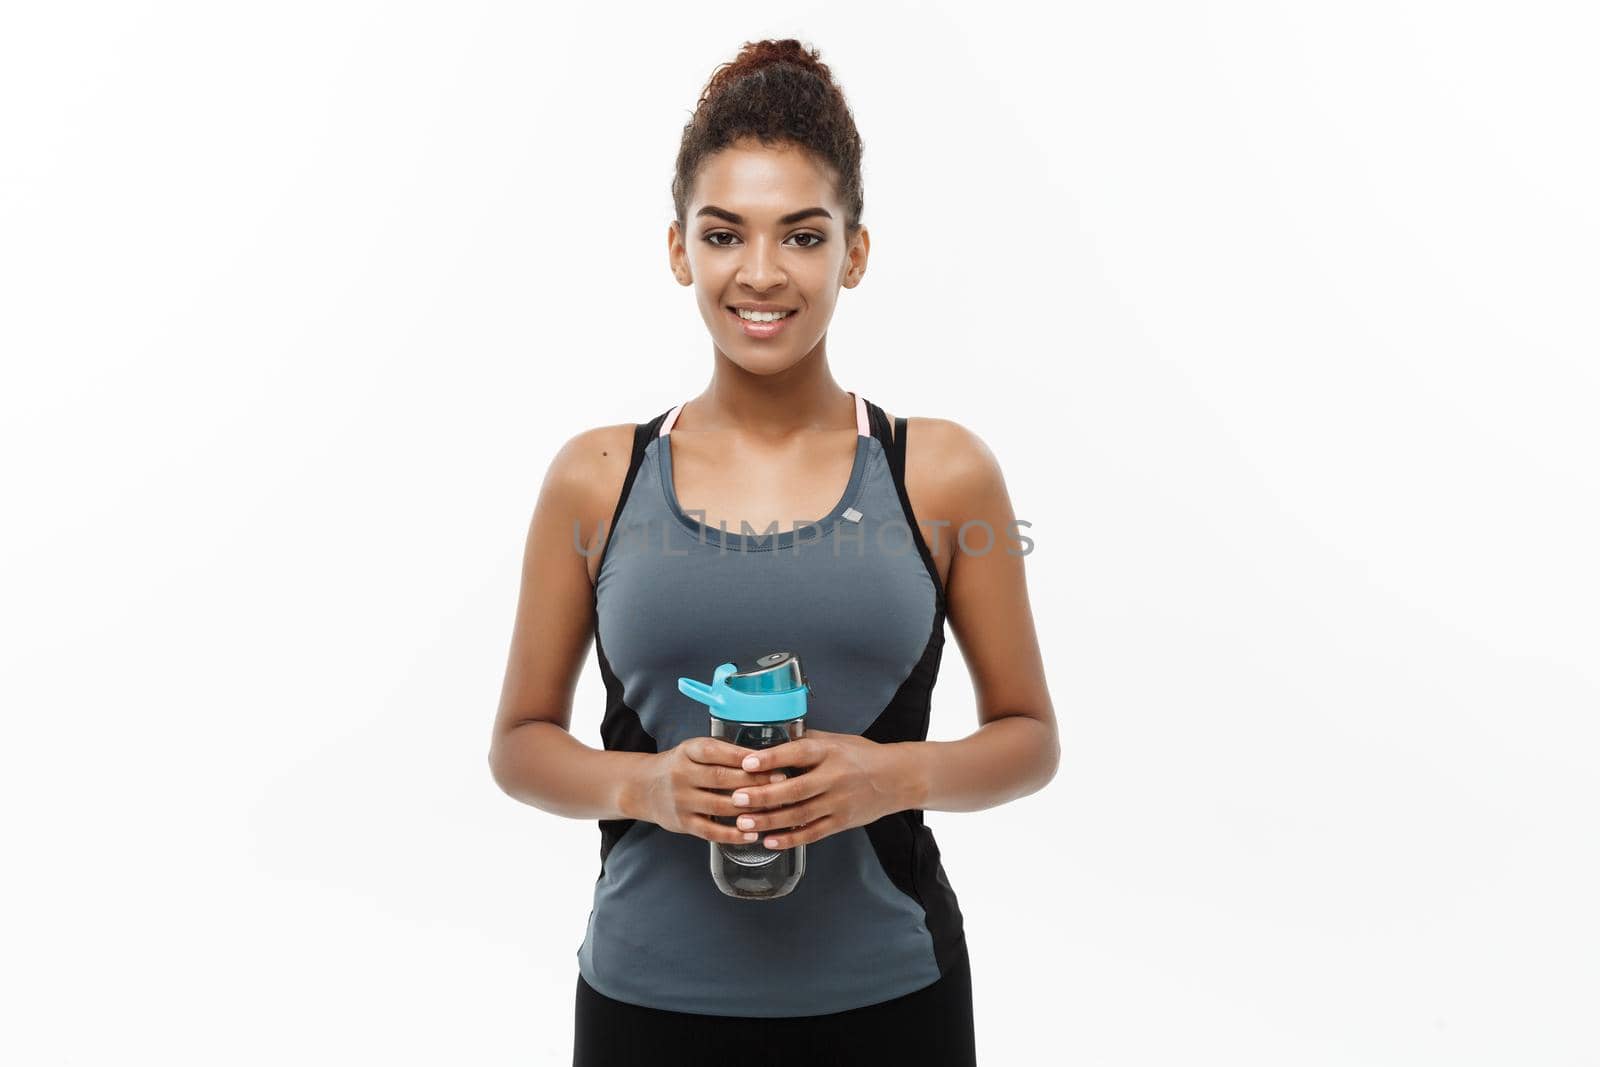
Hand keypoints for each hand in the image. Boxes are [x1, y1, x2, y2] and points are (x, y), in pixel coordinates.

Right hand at [631, 737, 793, 845]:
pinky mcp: (683, 823)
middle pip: (722, 779)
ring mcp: (681, 801)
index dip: (746, 758)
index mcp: (689, 751)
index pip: (718, 751)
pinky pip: (711, 831)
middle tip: (782, 784)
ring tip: (775, 809)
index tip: (773, 762)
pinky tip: (753, 833)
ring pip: (720, 806)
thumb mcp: (696, 749)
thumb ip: (724, 752)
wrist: (643, 787)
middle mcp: (682, 774)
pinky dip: (733, 834)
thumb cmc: (681, 766)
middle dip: (755, 782)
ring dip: (750, 809)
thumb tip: (767, 757)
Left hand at [724, 729, 914, 850]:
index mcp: (830, 752)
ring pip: (799, 815)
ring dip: (769, 821)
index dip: (772, 758)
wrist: (897, 778)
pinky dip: (790, 839)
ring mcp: (838, 802)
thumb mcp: (835, 740)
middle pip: (795, 789)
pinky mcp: (841, 822)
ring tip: (743, 823)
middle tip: (736, 799)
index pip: (798, 753)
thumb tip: (771, 740)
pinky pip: (812, 833)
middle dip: (763, 796)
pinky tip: (769, 841)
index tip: (748, 762)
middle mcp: (834, 777)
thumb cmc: (861, 756)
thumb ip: (805, 742)